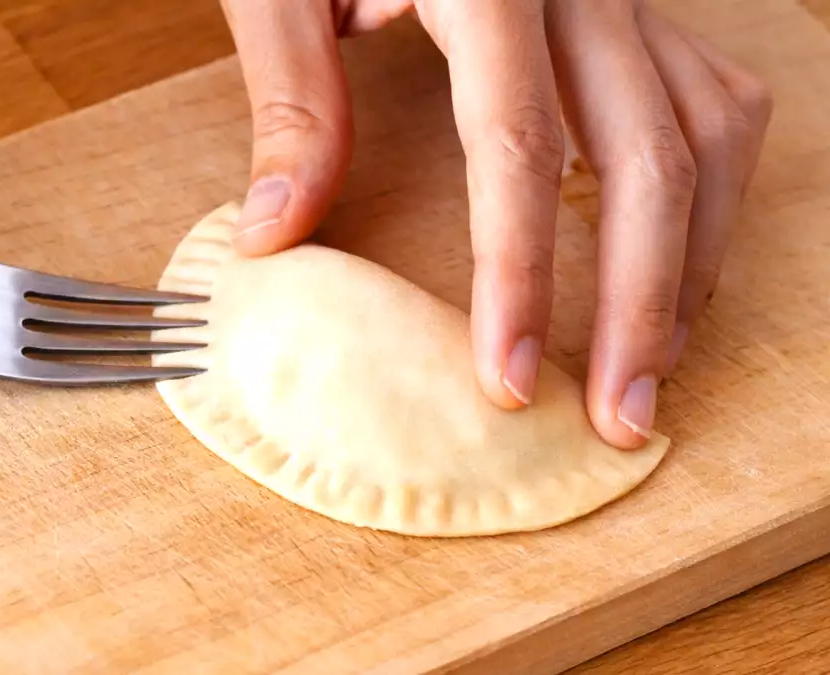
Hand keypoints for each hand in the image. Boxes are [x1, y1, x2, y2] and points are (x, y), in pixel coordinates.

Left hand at [219, 0, 771, 448]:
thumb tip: (276, 234)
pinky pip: (710, 98)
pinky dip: (707, 192)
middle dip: (640, 300)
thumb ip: (291, 96)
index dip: (519, 270)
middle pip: (648, 154)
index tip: (506, 377)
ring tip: (651, 362)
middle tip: (619, 416)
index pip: (518, 141)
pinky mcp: (638, 11)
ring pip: (706, 132)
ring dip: (692, 259)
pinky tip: (672, 261)